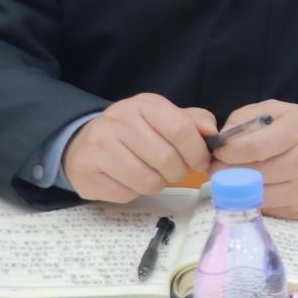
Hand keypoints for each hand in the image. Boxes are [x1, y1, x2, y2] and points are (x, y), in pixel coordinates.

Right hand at [62, 93, 216, 202]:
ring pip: (147, 181)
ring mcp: (100, 144)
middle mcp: (119, 119)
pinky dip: (133, 193)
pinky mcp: (87, 171)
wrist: (84, 142)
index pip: (180, 129)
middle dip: (178, 172)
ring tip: (150, 174)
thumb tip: (213, 132)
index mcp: (143, 104)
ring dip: (156, 184)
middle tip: (173, 171)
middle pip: (166, 159)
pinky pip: (126, 194)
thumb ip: (191, 122)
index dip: (197, 152)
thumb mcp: (162, 118)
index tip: (200, 162)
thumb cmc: (133, 132)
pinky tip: (127, 180)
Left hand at [210, 99, 297, 218]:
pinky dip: (256, 201)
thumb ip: (247, 117)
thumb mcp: (280, 110)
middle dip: (227, 172)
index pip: (254, 147)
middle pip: (253, 174)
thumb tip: (221, 139)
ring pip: (257, 196)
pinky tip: (254, 190)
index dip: (228, 152)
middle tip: (217, 168)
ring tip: (232, 179)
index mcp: (297, 132)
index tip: (218, 152)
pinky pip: (269, 210)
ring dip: (238, 190)